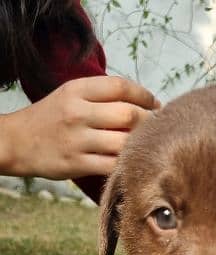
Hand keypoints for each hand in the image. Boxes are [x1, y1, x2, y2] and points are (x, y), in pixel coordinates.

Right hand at [0, 75, 159, 179]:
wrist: (17, 142)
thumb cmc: (52, 118)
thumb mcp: (71, 95)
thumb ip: (101, 95)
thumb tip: (143, 102)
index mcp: (77, 90)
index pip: (120, 87)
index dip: (144, 96)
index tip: (155, 104)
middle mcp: (77, 113)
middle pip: (128, 115)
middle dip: (149, 122)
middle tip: (157, 128)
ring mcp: (77, 140)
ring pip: (124, 142)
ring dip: (141, 145)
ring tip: (147, 145)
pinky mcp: (77, 164)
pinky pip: (113, 165)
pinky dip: (127, 164)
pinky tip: (132, 161)